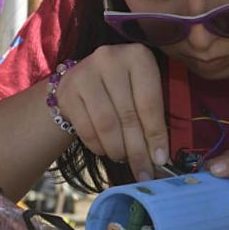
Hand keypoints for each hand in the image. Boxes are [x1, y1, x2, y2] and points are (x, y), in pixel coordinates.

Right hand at [53, 44, 168, 181]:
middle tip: (143, 172)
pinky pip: (86, 128)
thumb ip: (153, 118)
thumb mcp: (143, 91)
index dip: (156, 135)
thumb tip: (159, 158)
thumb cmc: (123, 87)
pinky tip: (106, 150)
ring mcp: (86, 73)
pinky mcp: (67, 91)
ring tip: (123, 159)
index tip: (160, 160)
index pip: (150, 103)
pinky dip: (98, 146)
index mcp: (138, 56)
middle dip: (138, 150)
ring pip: (106, 124)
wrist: (83, 77)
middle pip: (128, 115)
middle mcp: (110, 59)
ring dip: (117, 149)